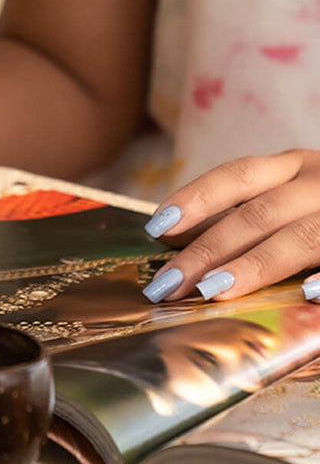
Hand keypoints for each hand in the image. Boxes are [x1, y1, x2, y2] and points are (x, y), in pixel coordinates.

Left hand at [140, 150, 319, 302]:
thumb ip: (250, 218)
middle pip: (255, 214)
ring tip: (212, 292)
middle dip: (206, 252)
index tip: (157, 227)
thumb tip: (181, 246)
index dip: (195, 198)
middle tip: (167, 285)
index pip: (236, 176)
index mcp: (295, 166)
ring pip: (297, 238)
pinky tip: (305, 297)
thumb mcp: (294, 198)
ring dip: (253, 267)